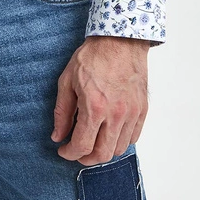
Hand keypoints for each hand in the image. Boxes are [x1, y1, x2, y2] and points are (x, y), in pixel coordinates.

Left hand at [51, 36, 149, 165]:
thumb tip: (58, 136)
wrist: (120, 40)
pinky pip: (133, 138)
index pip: (82, 145)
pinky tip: (109, 133)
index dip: (69, 153)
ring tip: (92, 141)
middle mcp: (116, 115)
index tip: (63, 149)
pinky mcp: (142, 110)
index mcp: (95, 107)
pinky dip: (120, 142)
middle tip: (77, 151)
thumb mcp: (67, 80)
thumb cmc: (93, 57)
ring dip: (103, 151)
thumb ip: (62, 111)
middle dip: (86, 158)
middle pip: (102, 154)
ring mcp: (132, 114)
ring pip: (118, 149)